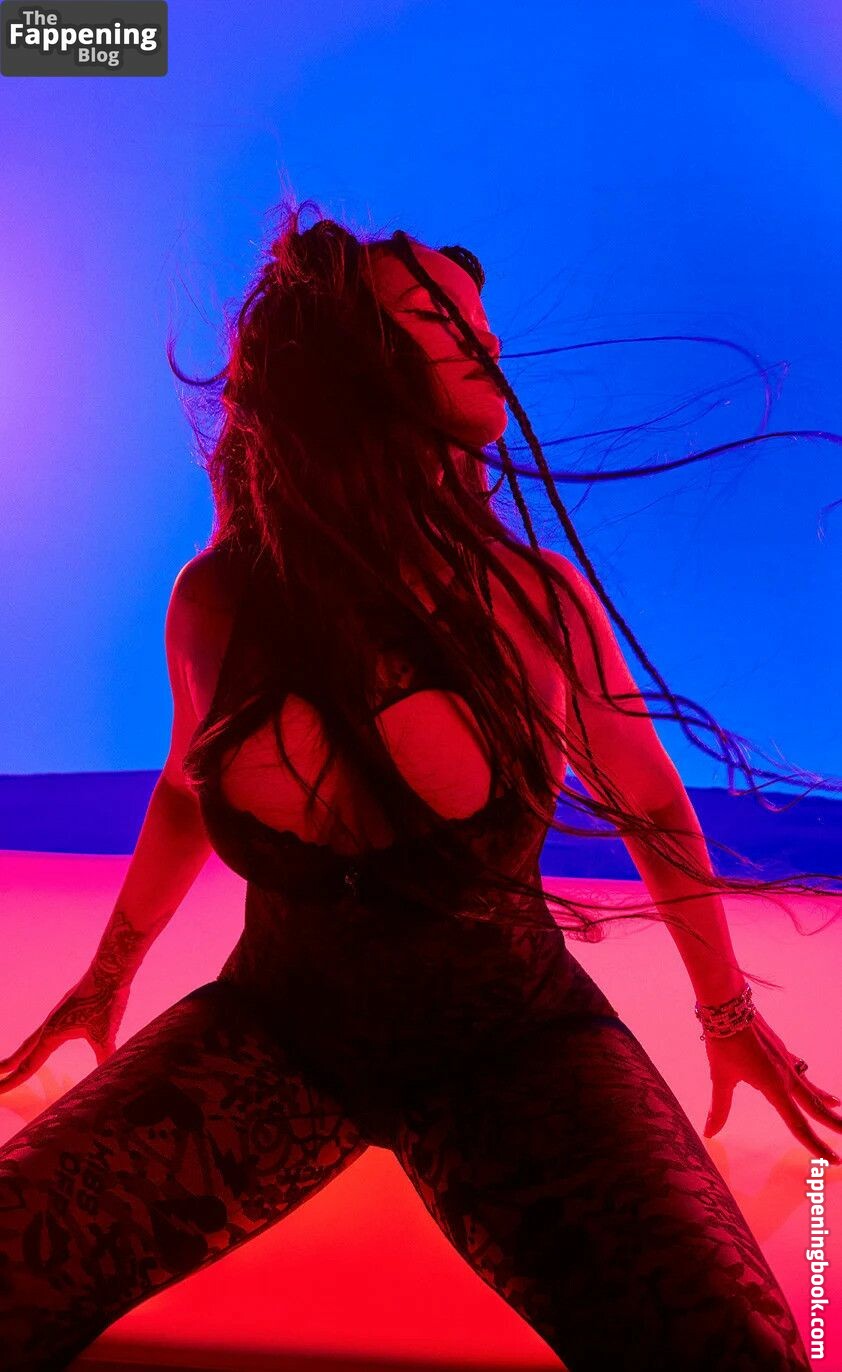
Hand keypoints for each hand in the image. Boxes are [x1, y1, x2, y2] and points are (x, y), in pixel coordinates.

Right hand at [0, 968, 130, 1095]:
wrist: (108, 971)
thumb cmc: (105, 1001)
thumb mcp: (105, 1034)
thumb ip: (103, 1057)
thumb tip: (108, 1074)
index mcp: (52, 1035)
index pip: (27, 1065)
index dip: (12, 1081)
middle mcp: (49, 1026)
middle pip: (23, 1052)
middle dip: (7, 1068)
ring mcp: (57, 1016)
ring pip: (33, 1040)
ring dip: (21, 1054)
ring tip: (11, 1064)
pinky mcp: (67, 1009)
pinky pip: (46, 1031)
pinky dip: (38, 1042)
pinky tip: (47, 1041)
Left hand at [703, 1008, 841, 1162]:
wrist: (729, 1007)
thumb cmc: (724, 1043)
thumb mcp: (721, 1077)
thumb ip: (720, 1107)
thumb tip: (710, 1132)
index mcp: (774, 1086)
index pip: (798, 1123)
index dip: (815, 1144)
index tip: (832, 1159)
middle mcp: (786, 1076)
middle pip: (815, 1106)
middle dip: (832, 1125)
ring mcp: (786, 1061)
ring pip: (810, 1087)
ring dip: (824, 1100)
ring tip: (837, 1105)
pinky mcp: (781, 1050)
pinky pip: (800, 1071)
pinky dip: (808, 1080)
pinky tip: (805, 1076)